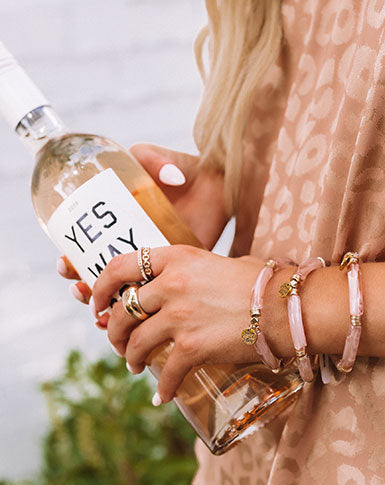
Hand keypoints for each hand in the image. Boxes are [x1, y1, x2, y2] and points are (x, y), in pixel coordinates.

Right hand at [57, 142, 228, 326]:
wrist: (219, 189)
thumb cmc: (187, 171)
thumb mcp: (165, 162)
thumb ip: (155, 159)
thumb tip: (169, 177)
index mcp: (117, 224)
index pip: (85, 246)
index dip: (70, 258)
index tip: (65, 263)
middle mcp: (129, 247)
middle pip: (96, 274)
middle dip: (83, 287)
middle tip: (80, 290)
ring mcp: (151, 265)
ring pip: (120, 292)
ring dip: (104, 306)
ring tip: (98, 314)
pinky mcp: (171, 277)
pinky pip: (149, 301)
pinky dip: (134, 315)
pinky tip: (122, 324)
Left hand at [91, 246, 266, 401]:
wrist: (287, 309)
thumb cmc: (263, 286)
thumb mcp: (220, 264)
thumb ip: (194, 272)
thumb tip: (183, 285)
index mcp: (178, 259)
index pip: (120, 266)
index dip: (101, 287)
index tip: (98, 302)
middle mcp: (172, 285)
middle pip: (123, 310)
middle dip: (113, 331)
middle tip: (117, 342)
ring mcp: (180, 317)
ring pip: (136, 343)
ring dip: (130, 358)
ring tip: (134, 366)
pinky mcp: (192, 347)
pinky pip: (164, 372)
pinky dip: (161, 388)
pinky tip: (161, 397)